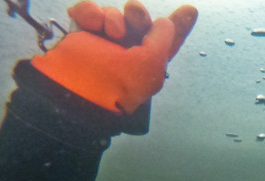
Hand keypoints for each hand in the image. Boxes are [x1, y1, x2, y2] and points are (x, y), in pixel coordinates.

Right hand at [31, 1, 197, 113]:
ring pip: (114, 14)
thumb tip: (164, 23)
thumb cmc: (116, 81)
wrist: (73, 87)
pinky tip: (87, 21)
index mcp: (149, 63)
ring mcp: (103, 42)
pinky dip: (88, 11)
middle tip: (133, 13)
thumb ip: (165, 39)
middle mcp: (128, 52)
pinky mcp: (81, 34)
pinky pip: (89, 11)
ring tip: (107, 31)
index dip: (179, 25)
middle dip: (138, 14)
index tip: (191, 9)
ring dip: (112, 17)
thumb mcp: (150, 64)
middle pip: (140, 20)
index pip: (166, 41)